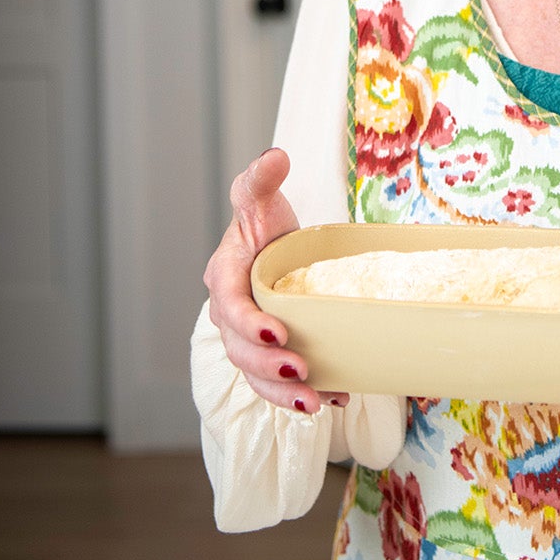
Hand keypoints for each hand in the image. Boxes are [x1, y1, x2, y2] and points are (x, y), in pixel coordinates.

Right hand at [202, 147, 346, 415]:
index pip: (229, 305)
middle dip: (268, 366)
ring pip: (256, 374)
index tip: (279, 332)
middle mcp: (230, 314)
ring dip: (282, 393)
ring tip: (316, 404)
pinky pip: (277, 382)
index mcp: (224, 276)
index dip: (249, 323)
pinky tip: (334, 397)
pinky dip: (301, 394)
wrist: (278, 249)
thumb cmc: (266, 223)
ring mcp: (248, 338)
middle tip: (302, 371)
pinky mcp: (269, 354)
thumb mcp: (262, 199)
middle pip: (240, 349)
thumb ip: (262, 179)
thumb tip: (275, 156)